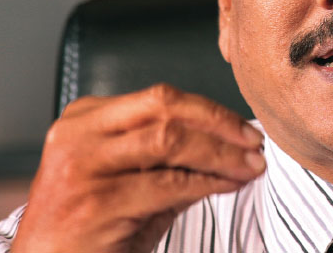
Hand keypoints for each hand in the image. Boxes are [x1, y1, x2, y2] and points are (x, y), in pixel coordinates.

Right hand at [11, 84, 264, 252]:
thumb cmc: (85, 234)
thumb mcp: (129, 186)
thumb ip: (171, 162)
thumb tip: (230, 147)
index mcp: (83, 121)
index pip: (159, 98)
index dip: (210, 110)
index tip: (243, 127)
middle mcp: (78, 136)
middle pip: (164, 107)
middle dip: (219, 123)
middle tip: (254, 142)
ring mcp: (82, 167)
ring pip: (170, 141)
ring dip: (221, 153)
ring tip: (249, 166)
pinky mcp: (96, 203)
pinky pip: (168, 184)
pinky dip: (208, 183)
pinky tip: (228, 185)